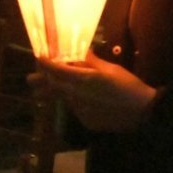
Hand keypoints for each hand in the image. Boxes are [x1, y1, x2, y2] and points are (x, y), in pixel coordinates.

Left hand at [38, 51, 157, 131]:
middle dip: (40, 82)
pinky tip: (84, 100)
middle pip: (51, 88)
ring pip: (63, 99)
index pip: (56, 70)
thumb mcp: (111, 69)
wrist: (142, 112)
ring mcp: (80, 110)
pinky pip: (75, 108)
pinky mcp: (85, 121)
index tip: (39, 57)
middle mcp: (77, 96)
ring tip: (51, 88)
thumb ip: (92, 62)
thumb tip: (80, 52)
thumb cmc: (129, 86)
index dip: (45, 64)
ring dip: (58, 92)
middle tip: (30, 79)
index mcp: (84, 80)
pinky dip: (75, 101)